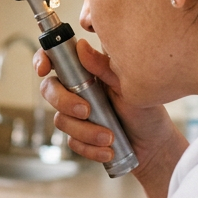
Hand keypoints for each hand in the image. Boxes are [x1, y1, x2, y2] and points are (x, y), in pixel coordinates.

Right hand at [35, 40, 186, 197]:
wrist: (154, 144)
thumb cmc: (145, 110)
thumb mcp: (129, 85)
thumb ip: (104, 67)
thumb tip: (81, 47)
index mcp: (88, 72)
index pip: (56, 59)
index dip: (43, 59)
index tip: (44, 69)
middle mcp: (78, 91)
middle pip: (49, 89)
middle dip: (64, 102)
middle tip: (86, 111)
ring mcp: (77, 115)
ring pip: (61, 120)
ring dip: (85, 131)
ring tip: (109, 137)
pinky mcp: (80, 137)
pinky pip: (72, 142)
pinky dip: (90, 148)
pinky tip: (108, 150)